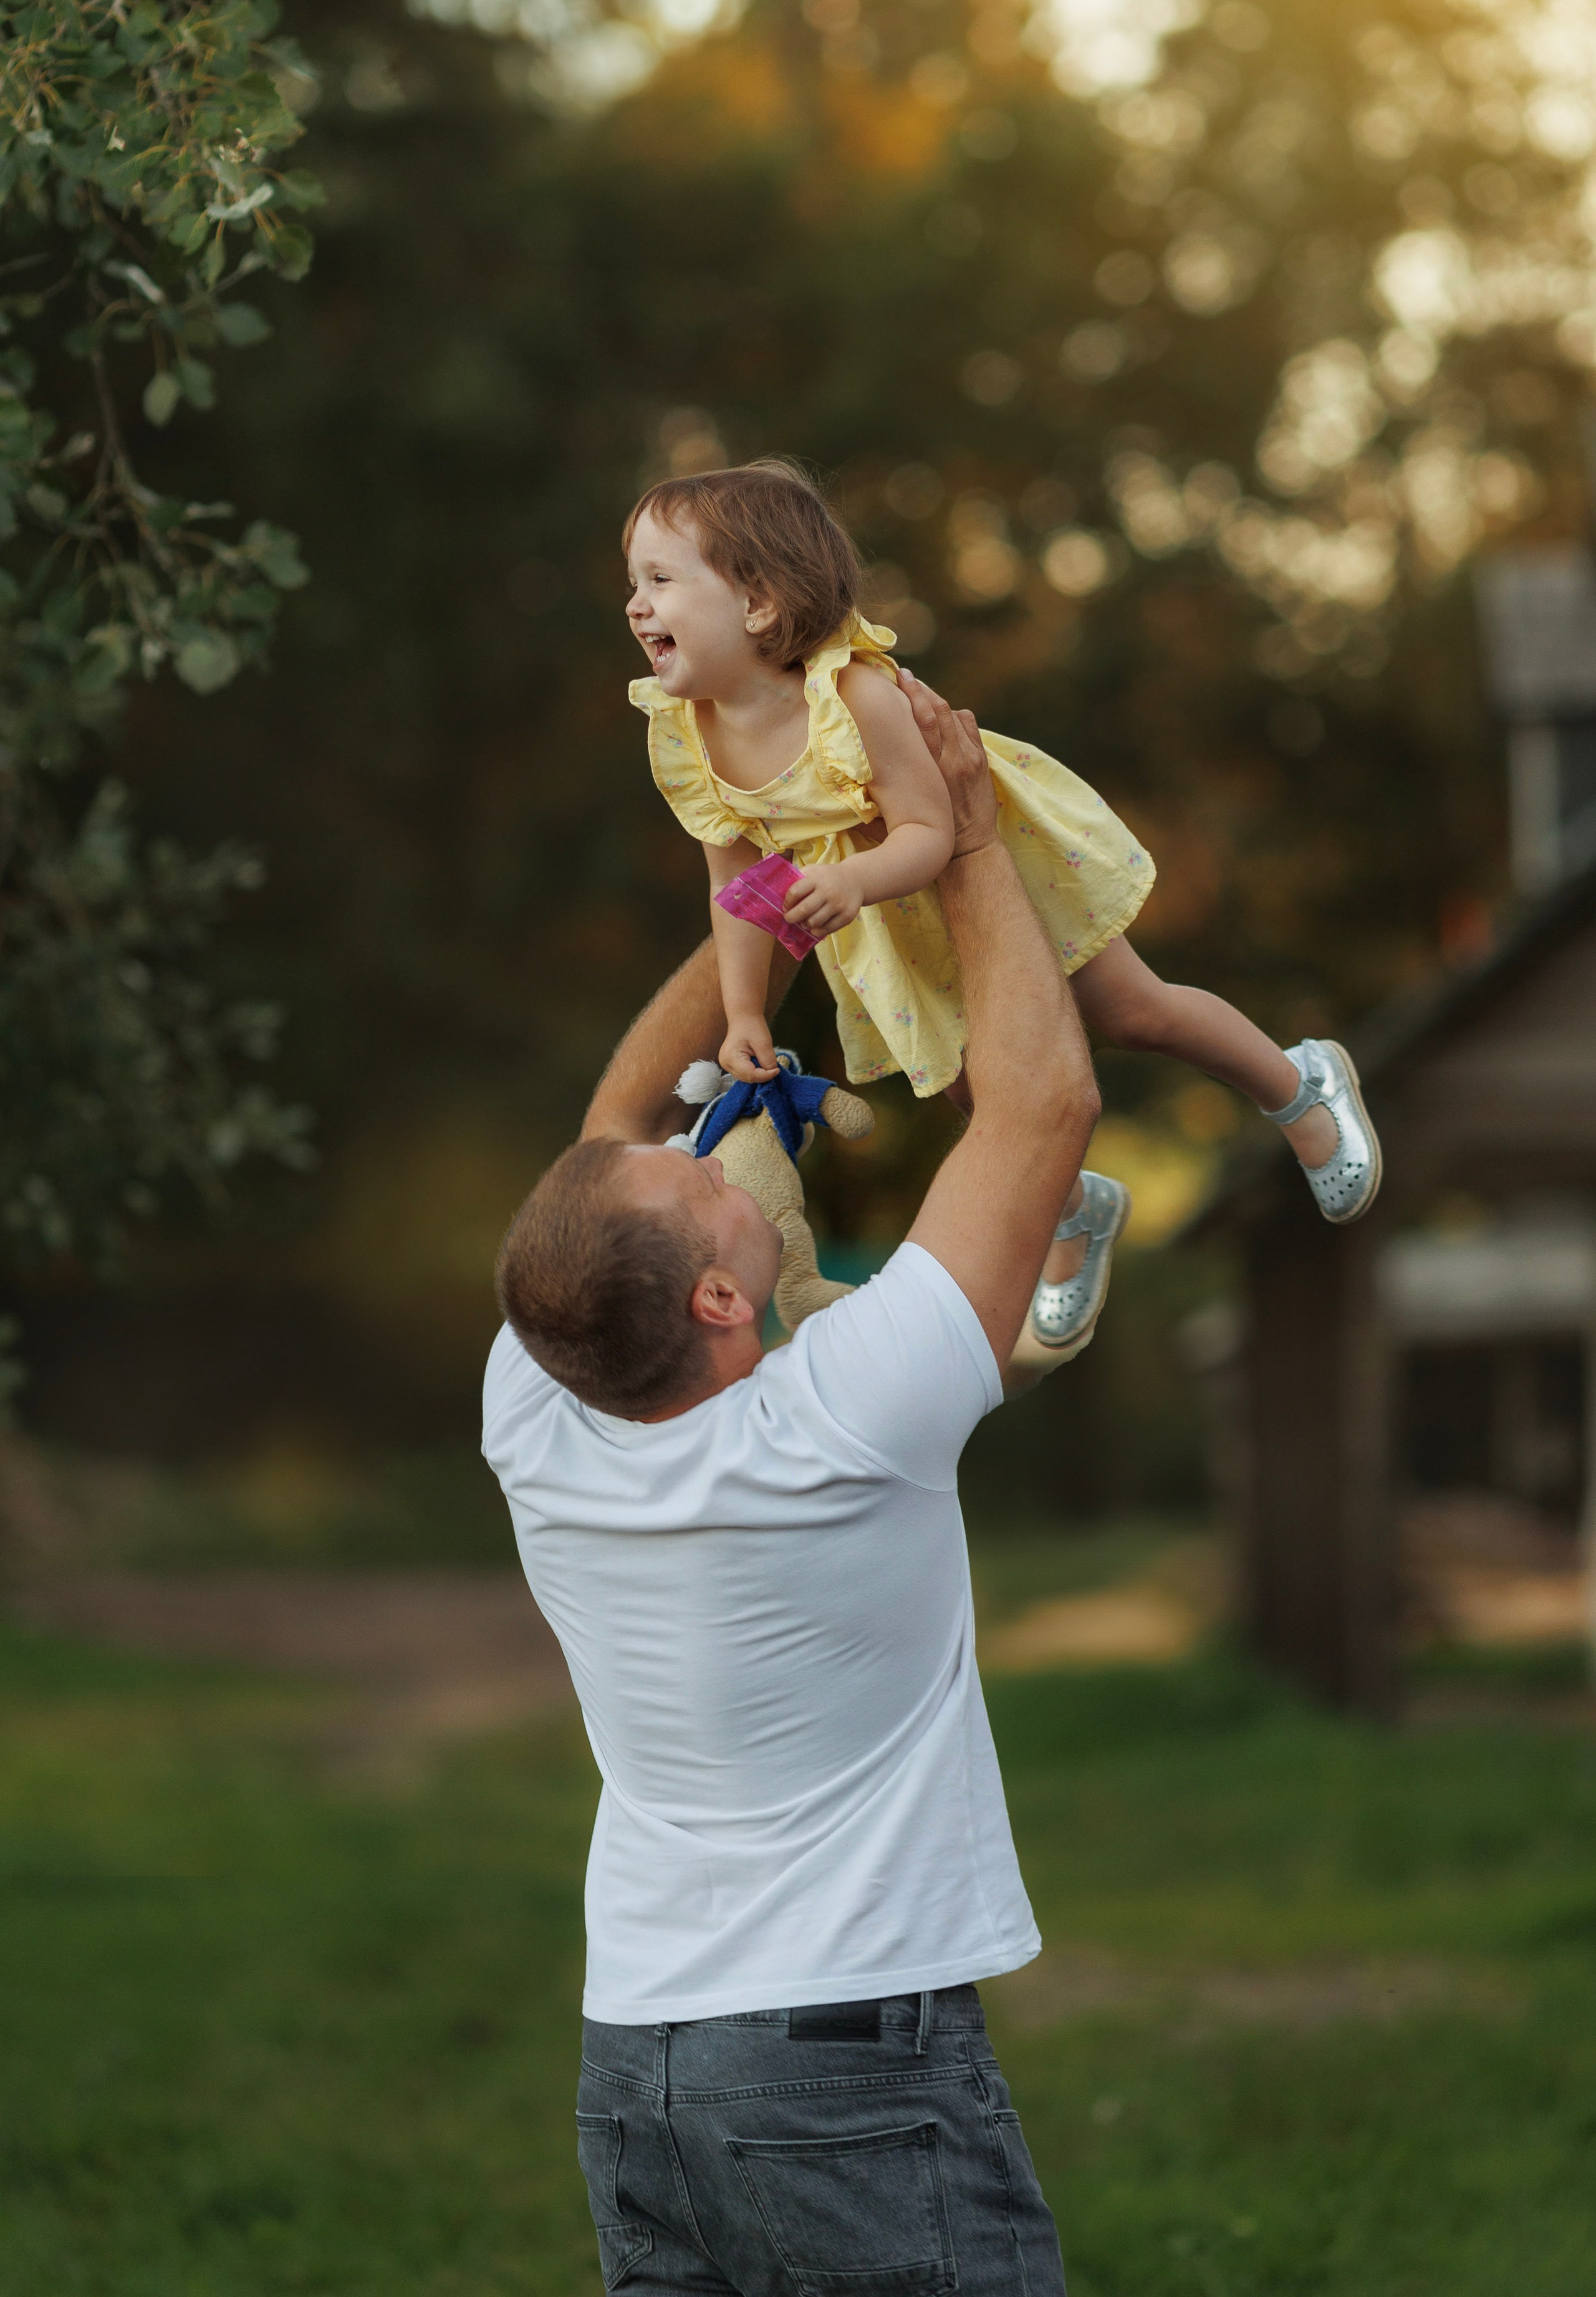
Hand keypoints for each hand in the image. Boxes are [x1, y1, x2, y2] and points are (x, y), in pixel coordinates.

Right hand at [720, 1014, 778, 1081]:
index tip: (777, 1070)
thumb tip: (772, 1073)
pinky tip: (759, 1061)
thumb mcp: (763, 1042)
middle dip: (762, 1075)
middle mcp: (725, 1064)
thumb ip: (767, 1060)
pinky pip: (745, 1073)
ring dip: (759, 1073)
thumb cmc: (752, 1026)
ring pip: (747, 1077)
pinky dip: (755, 1070)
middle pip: (748, 1078)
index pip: (751, 1075)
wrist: (744, 1018)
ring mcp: (727, 1065)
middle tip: (773, 1066)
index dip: (766, 1075)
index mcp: (730, 1057)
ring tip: (764, 1059)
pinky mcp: (731, 1065)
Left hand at [785, 861, 863, 935]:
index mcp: (816, 879)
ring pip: (814, 922)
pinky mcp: (847, 916)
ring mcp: (838, 904)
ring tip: (804, 922)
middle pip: (804, 910)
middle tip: (789, 918)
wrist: (856, 879)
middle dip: (791, 917)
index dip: (787, 902)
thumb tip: (778, 894)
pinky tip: (815, 926)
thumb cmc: (828, 877)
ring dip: (805, 924)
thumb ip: (798, 880)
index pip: (795, 892)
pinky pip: (826, 929)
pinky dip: (817, 931)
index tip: (785, 906)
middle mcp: (828, 891)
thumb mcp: (813, 871)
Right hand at [897, 668, 995, 859]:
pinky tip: (941, 716)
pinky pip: (966, 723)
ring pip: (952, 714)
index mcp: (932, 770)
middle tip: (904, 676)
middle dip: (920, 689)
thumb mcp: (901, 813)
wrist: (971, 847)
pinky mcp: (981, 759)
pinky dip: (953, 715)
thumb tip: (848, 776)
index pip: (922, 720)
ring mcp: (971, 757)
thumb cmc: (927, 832)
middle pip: (937, 709)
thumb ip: (879, 794)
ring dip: (935, 701)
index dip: (911, 694)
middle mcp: (954, 758)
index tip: (897, 677)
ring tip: (918, 692)